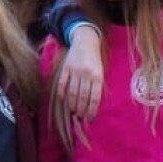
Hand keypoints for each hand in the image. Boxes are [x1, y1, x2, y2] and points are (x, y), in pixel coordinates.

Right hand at [50, 25, 103, 141]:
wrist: (86, 43)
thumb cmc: (95, 61)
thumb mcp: (100, 72)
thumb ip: (96, 86)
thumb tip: (92, 106)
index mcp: (97, 77)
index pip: (94, 98)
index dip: (91, 110)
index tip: (90, 119)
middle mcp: (86, 74)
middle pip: (83, 97)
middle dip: (81, 110)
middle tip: (80, 117)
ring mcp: (75, 71)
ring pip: (72, 92)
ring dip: (72, 104)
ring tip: (73, 112)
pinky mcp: (66, 68)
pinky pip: (62, 83)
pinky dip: (62, 93)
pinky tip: (63, 100)